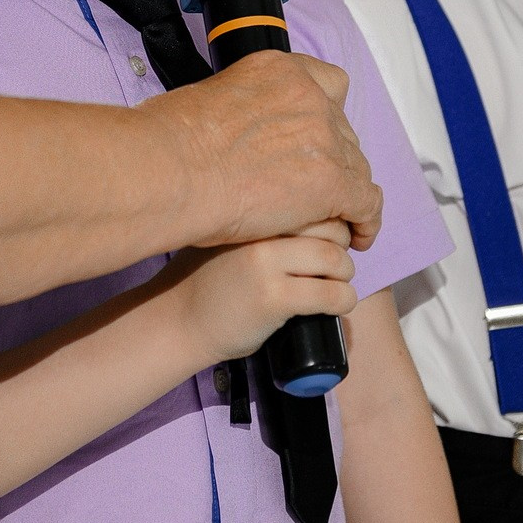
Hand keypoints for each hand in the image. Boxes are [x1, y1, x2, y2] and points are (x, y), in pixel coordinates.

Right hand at [154, 50, 383, 251]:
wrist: (169, 170)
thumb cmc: (167, 142)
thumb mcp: (206, 98)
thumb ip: (238, 108)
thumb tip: (231, 128)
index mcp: (279, 70)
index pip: (328, 84)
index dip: (325, 115)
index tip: (313, 138)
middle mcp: (309, 97)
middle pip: (342, 131)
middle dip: (332, 158)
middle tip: (314, 186)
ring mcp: (324, 139)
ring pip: (357, 168)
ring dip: (347, 191)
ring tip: (338, 218)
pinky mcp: (330, 183)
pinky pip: (366, 204)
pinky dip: (366, 221)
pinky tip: (359, 236)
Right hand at [161, 219, 356, 364]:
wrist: (177, 320)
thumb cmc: (204, 280)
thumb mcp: (229, 236)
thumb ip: (263, 224)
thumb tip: (317, 219)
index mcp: (253, 212)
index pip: (313, 201)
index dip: (331, 221)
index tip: (329, 239)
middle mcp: (260, 231)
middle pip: (331, 227)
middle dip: (343, 247)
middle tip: (333, 265)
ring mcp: (267, 264)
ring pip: (336, 260)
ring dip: (345, 276)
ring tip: (336, 285)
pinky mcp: (274, 298)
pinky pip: (330, 294)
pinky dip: (344, 300)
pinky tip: (338, 305)